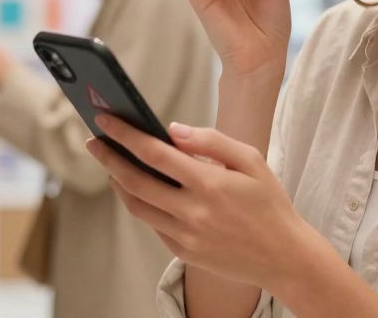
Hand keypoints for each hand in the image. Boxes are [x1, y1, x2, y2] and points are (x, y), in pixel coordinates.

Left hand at [85, 114, 322, 292]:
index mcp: (209, 184)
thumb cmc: (269, 202)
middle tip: (94, 141)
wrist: (284, 257)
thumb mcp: (251, 160)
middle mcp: (192, 212)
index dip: (125, 135)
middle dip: (109, 158)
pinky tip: (138, 190)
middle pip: (135, 181)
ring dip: (118, 183)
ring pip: (137, 206)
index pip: (155, 154)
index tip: (105, 120)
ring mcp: (185, 235)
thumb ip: (211, 141)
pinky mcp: (183, 252)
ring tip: (111, 165)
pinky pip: (153, 224)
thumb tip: (172, 130)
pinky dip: (140, 204)